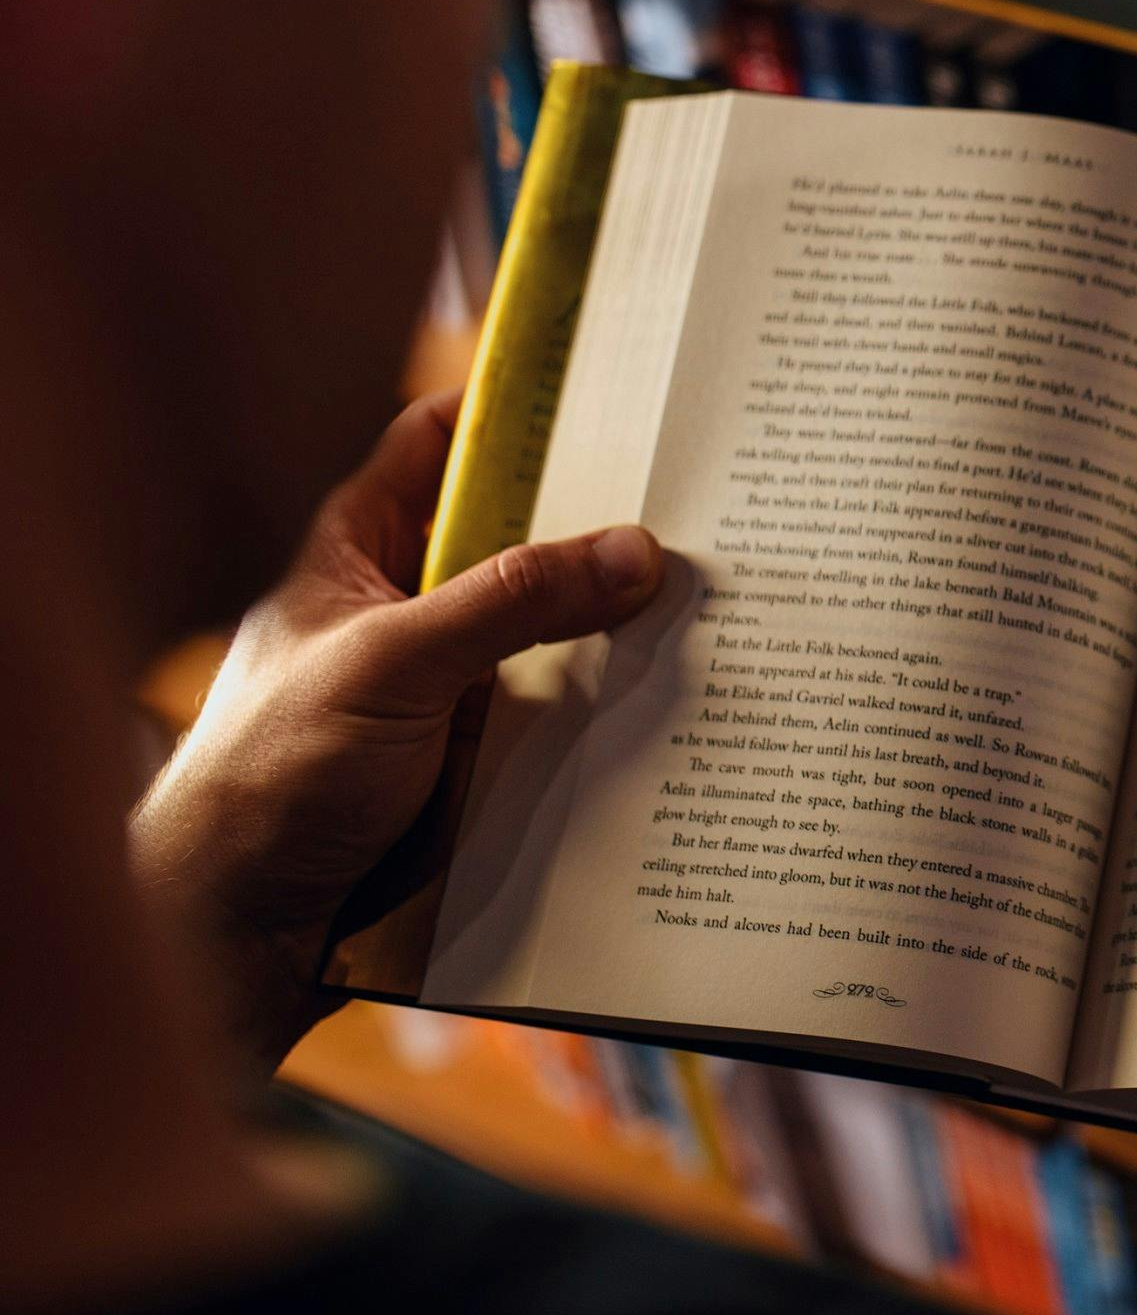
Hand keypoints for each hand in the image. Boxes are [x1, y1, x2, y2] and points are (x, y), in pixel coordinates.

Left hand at [131, 391, 664, 1068]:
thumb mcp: (393, 664)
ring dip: (617, 629)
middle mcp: (406, 607)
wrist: (239, 927)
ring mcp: (444, 685)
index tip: (611, 388)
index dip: (515, 406)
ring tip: (719, 600)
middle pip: (518, 538)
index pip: (440, 441)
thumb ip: (512, 600)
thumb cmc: (272, 775)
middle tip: (701, 503)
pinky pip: (561, 714)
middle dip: (599, 526)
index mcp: (358, 551)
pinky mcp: (475, 759)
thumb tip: (637, 548)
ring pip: (549, 632)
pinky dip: (612, 709)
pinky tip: (681, 703)